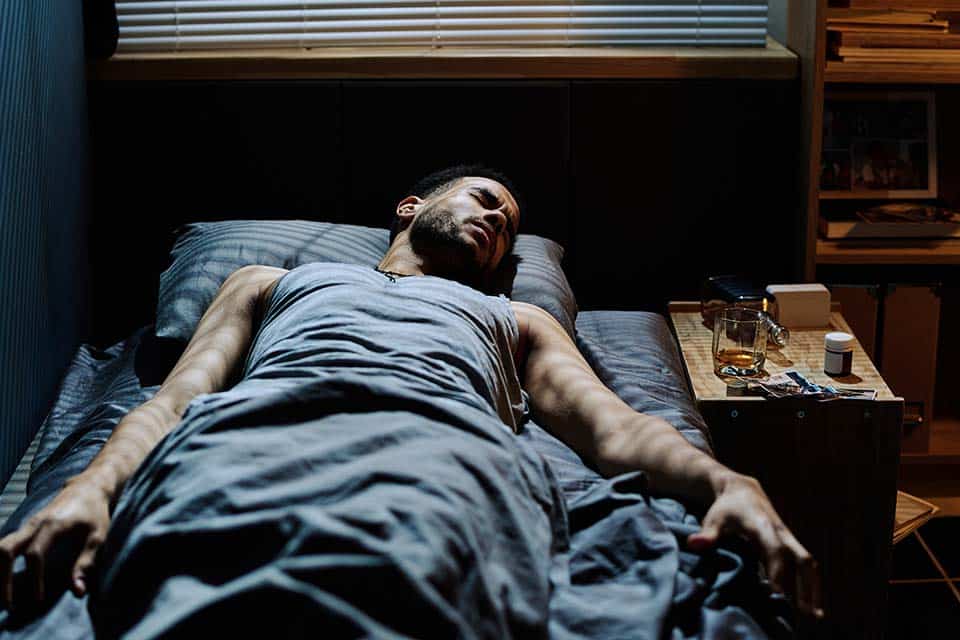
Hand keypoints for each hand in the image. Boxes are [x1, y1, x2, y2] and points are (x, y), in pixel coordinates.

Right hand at [0, 479, 110, 608]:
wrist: (87, 488)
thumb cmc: (95, 513)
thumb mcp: (97, 537)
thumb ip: (86, 563)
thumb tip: (77, 592)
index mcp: (53, 525)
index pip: (35, 555)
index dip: (34, 579)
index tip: (38, 599)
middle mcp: (34, 524)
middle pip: (5, 550)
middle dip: (2, 578)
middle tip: (8, 603)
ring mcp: (27, 525)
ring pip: (1, 547)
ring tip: (3, 596)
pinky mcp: (25, 528)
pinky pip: (5, 545)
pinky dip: (1, 563)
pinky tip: (4, 580)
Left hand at [687, 473, 822, 619]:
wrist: (743, 491)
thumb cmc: (726, 508)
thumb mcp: (714, 519)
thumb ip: (707, 534)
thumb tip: (694, 544)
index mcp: (763, 526)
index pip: (775, 550)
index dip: (778, 570)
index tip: (778, 593)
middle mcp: (781, 533)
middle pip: (802, 559)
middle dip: (806, 584)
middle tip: (807, 613)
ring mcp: (788, 540)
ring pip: (807, 564)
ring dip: (813, 588)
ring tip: (814, 616)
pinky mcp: (788, 546)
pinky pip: (804, 565)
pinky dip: (810, 584)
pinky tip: (810, 606)